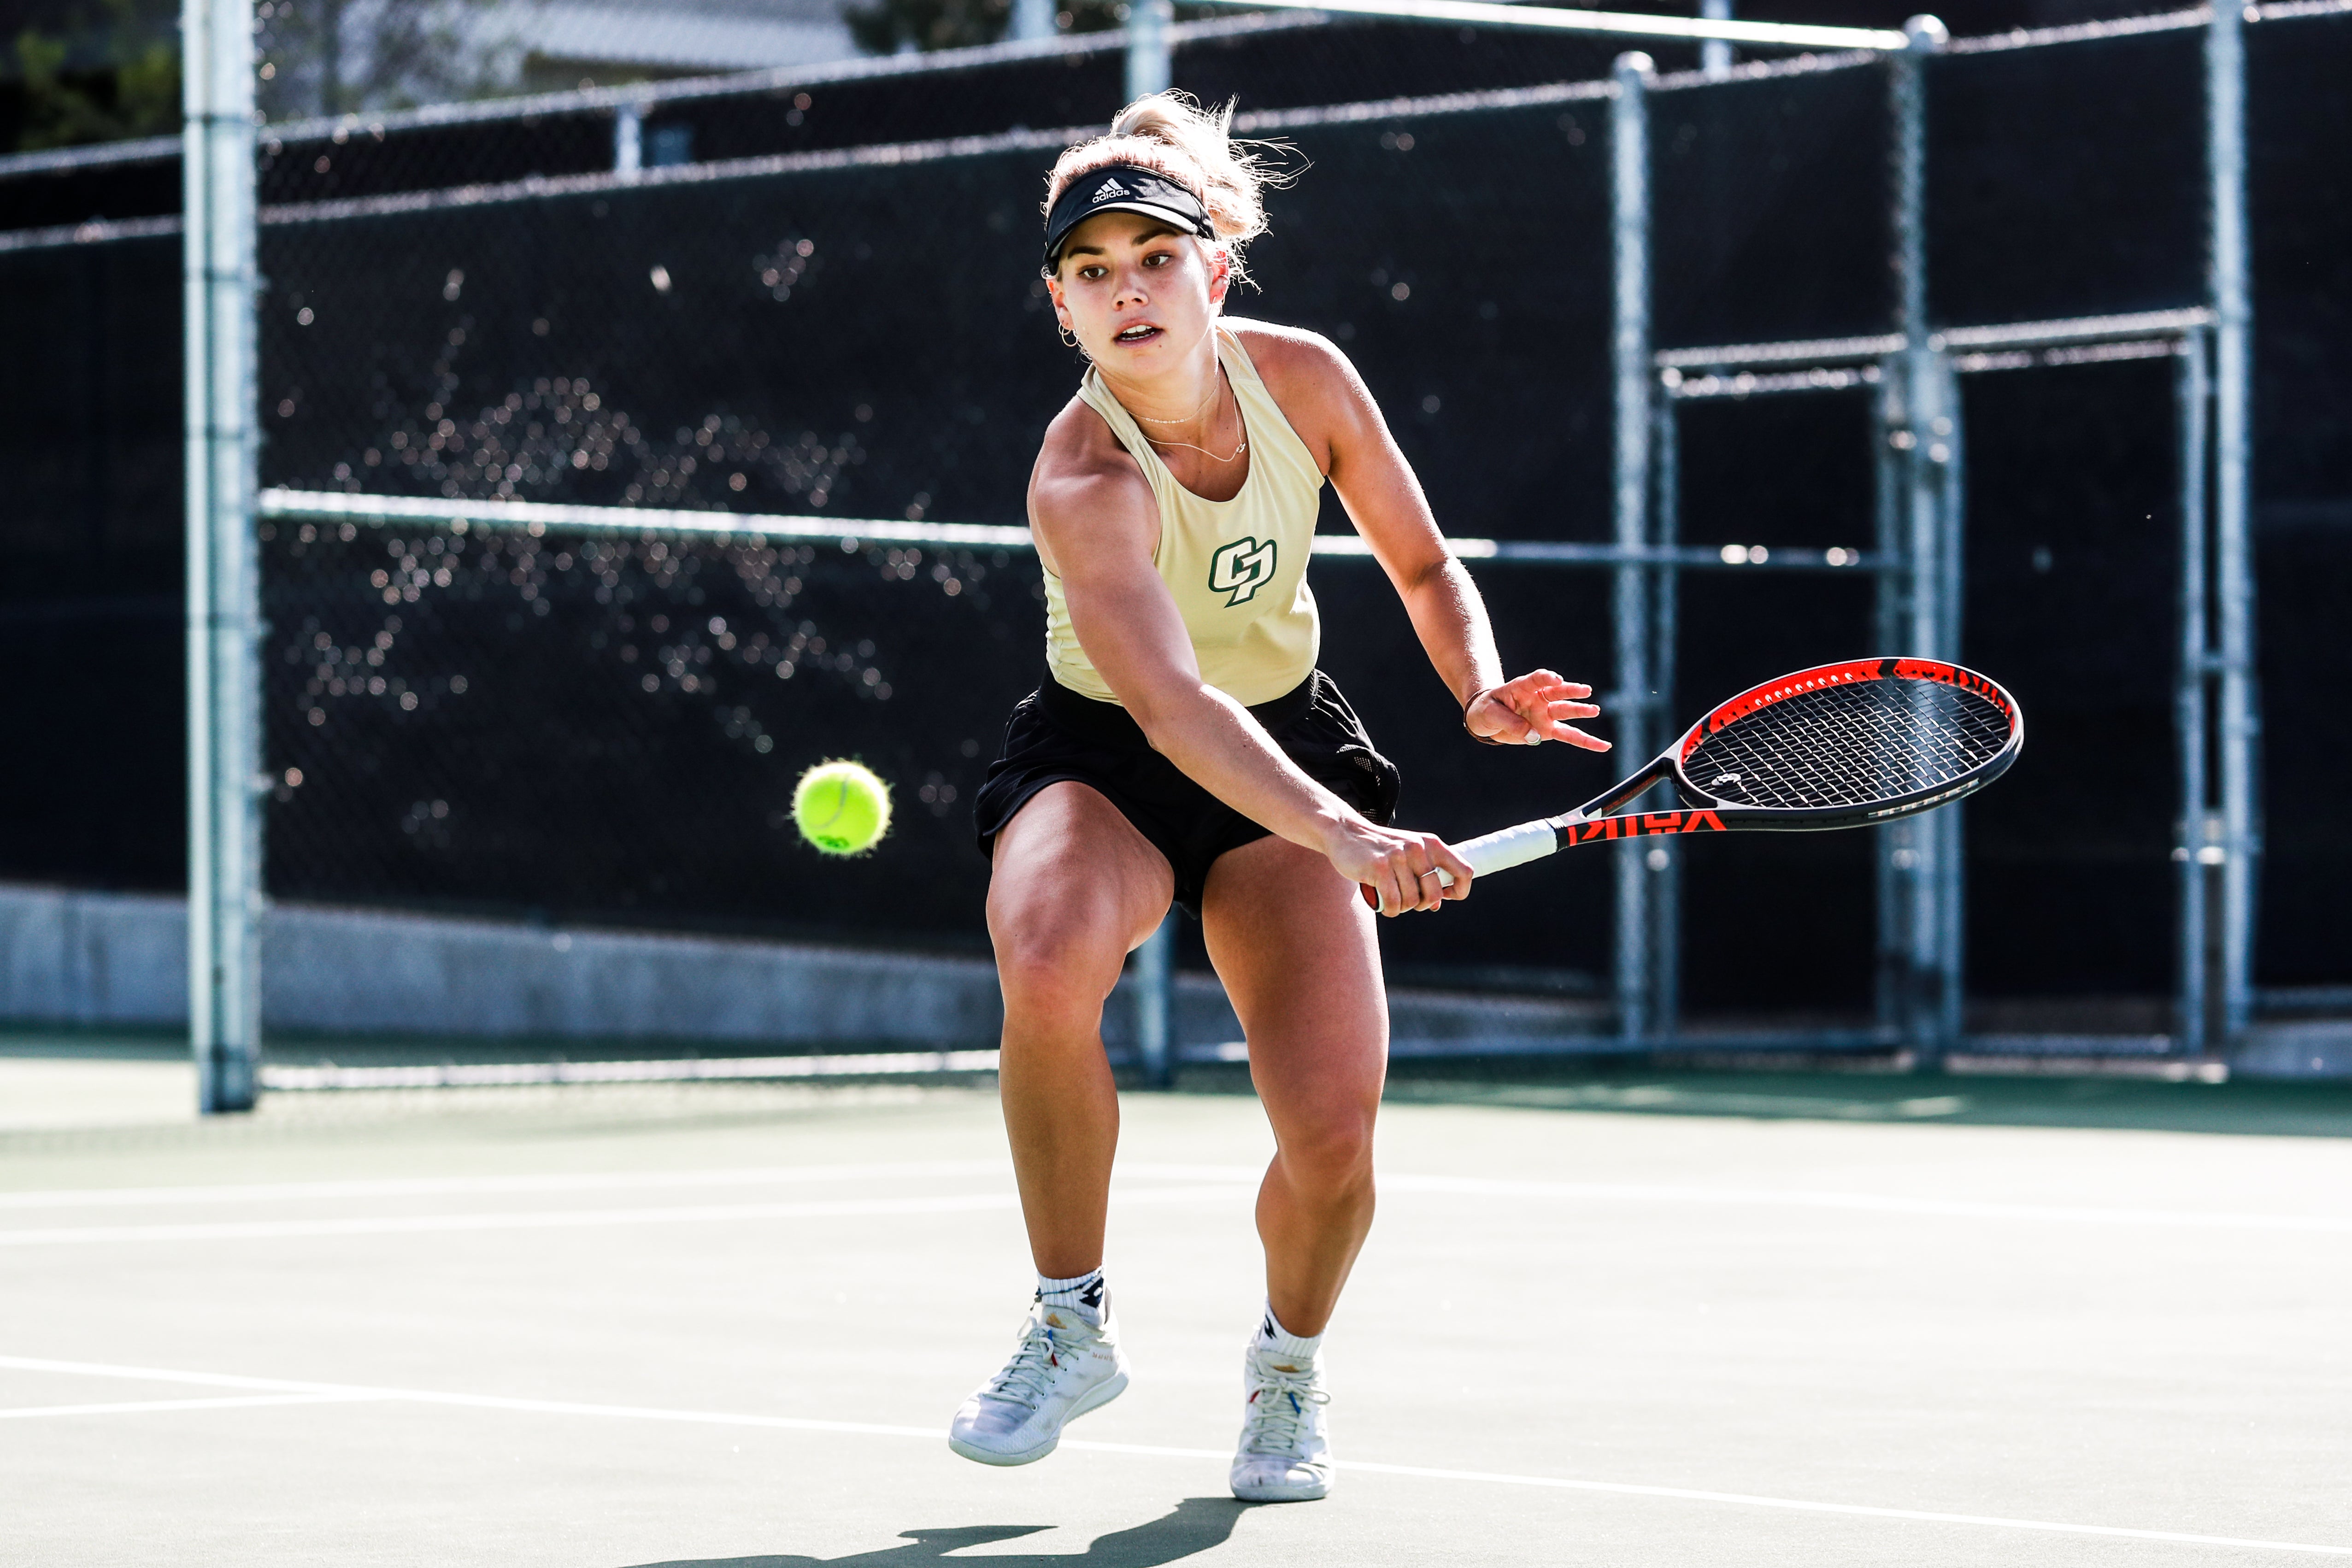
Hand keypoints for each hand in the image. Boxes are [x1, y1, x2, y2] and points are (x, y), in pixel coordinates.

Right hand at [1323, 819, 1474, 916]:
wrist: (1347, 834)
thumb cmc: (1381, 849)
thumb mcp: (1409, 854)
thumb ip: (1426, 875)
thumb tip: (1438, 904)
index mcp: (1432, 844)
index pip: (1464, 871)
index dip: (1460, 891)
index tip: (1445, 898)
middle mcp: (1418, 848)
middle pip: (1435, 894)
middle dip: (1422, 904)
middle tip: (1408, 901)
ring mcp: (1399, 857)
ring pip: (1412, 901)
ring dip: (1401, 907)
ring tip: (1391, 898)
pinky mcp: (1380, 868)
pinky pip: (1394, 902)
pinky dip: (1390, 910)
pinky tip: (1384, 905)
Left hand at [1465, 669, 1609, 750]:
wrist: (1487, 719)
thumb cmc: (1487, 710)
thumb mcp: (1491, 714)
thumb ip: (1511, 723)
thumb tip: (1535, 737)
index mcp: (1522, 687)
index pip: (1537, 679)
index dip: (1546, 678)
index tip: (1555, 679)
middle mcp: (1539, 699)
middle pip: (1557, 694)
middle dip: (1571, 692)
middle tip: (1586, 690)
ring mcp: (1546, 714)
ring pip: (1566, 712)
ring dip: (1581, 711)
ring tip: (1595, 710)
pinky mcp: (1548, 730)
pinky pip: (1570, 736)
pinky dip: (1587, 742)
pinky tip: (1604, 745)